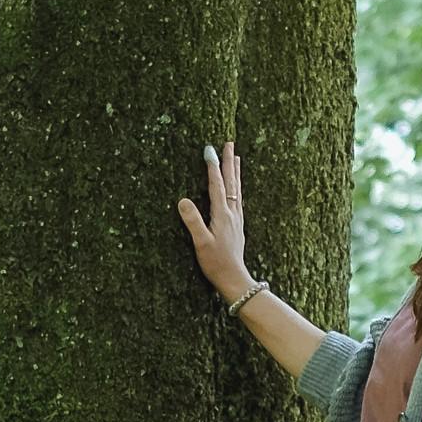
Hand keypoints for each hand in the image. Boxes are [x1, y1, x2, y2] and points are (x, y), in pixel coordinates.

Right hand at [176, 142, 250, 299]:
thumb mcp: (201, 242)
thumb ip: (193, 221)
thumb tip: (183, 200)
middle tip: (229, 143)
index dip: (212, 167)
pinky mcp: (237, 225)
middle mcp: (232, 213)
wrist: (233, 278)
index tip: (209, 149)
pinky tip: (236, 187)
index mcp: (222, 215)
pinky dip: (237, 187)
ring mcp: (236, 218)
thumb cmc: (216, 262)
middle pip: (230, 182)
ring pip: (236, 189)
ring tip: (236, 157)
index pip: (216, 185)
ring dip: (235, 172)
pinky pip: (238, 199)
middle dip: (228, 162)